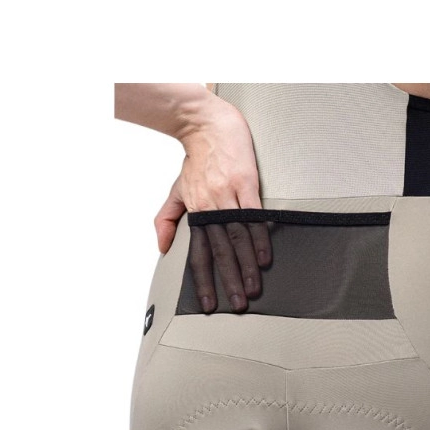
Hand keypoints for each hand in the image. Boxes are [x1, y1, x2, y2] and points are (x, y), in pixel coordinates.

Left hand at [154, 104, 272, 312]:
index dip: (202, 280)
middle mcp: (210, 206)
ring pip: (238, 237)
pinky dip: (260, 238)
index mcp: (195, 212)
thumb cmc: (197, 159)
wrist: (209, 125)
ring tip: (254, 286)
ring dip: (247, 265)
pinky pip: (254, 216)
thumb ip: (168, 219)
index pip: (198, 253)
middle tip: (237, 303)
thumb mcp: (176, 190)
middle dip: (229, 280)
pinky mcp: (246, 184)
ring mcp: (229, 195)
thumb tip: (163, 248)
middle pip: (220, 251)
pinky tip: (265, 257)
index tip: (207, 302)